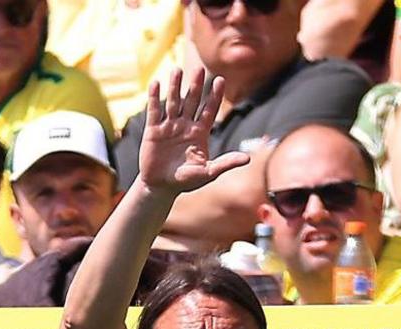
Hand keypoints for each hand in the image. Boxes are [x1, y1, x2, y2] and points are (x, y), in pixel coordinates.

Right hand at [139, 68, 249, 194]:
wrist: (161, 187)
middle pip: (192, 101)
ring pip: (174, 102)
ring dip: (175, 87)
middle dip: (196, 86)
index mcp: (200, 133)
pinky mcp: (153, 131)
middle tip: (200, 69)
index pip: (209, 109)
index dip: (215, 95)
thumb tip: (247, 159)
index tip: (220, 80)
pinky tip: (156, 83)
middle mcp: (185, 125)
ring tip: (177, 70)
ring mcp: (169, 126)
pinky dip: (155, 98)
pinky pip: (154, 112)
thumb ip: (225, 163)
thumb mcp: (208, 173)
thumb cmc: (186, 181)